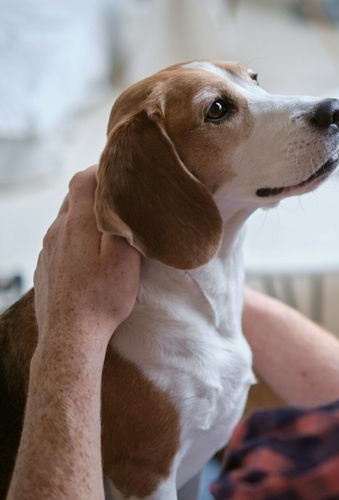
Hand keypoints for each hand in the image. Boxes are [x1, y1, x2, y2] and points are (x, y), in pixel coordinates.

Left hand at [33, 167, 140, 351]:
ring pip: (65, 221)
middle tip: (118, 199)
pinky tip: (90, 256)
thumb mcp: (125, 260)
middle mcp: (57, 232)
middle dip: (94, 193)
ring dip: (84, 218)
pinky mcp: (44, 268)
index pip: (82, 181)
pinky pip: (59, 243)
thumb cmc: (103, 299)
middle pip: (72, 199)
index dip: (99, 171)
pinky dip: (75, 239)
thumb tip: (124, 200)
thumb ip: (122, 225)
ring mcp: (47, 251)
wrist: (70, 337)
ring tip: (106, 228)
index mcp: (77, 225)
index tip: (117, 173)